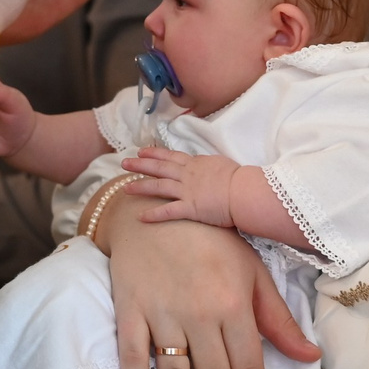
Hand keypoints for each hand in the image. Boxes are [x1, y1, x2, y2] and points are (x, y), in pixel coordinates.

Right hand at [96, 191, 315, 368]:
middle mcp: (198, 314)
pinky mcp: (129, 311)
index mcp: (233, 305)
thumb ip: (278, 319)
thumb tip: (310, 357)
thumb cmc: (211, 240)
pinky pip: (131, 356)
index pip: (248, 366)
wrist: (153, 210)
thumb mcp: (252, 272)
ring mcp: (160, 313)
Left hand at [123, 146, 239, 227]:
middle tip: (124, 162)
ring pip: (158, 187)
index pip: (171, 156)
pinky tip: (140, 217)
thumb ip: (209, 165)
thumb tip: (205, 166)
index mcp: (196, 164)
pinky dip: (153, 214)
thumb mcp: (222, 164)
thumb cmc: (240, 179)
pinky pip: (168, 211)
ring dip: (140, 186)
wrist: (244, 191)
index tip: (142, 151)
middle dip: (140, 164)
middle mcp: (188, 175)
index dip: (155, 153)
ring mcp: (187, 191)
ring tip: (125, 188)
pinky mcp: (190, 208)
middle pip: (159, 168)